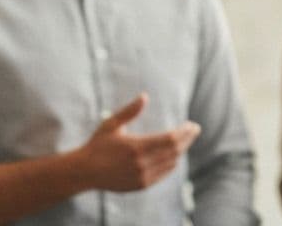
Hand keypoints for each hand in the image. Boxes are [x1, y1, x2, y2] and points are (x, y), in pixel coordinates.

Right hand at [79, 93, 200, 191]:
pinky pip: (164, 173)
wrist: (85, 172)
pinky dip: (172, 163)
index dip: (184, 132)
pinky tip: (174, 155)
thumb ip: (130, 111)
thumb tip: (145, 96)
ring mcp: (143, 176)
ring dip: (181, 150)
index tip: (192, 124)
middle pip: (175, 151)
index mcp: (136, 147)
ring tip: (186, 139)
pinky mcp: (141, 185)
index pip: (170, 139)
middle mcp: (142, 164)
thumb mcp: (111, 124)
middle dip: (188, 139)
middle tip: (195, 129)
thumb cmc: (98, 144)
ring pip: (171, 162)